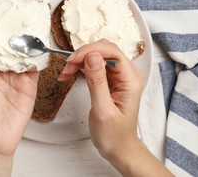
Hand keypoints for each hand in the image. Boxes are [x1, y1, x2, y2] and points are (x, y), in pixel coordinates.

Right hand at [59, 39, 171, 175]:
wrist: (119, 147)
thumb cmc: (114, 134)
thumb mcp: (103, 110)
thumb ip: (98, 82)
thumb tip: (92, 56)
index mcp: (131, 80)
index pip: (112, 52)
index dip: (90, 51)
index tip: (73, 60)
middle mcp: (128, 74)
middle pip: (105, 50)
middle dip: (83, 54)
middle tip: (67, 67)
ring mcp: (120, 75)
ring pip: (98, 55)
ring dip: (80, 59)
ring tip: (66, 72)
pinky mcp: (112, 78)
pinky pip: (95, 63)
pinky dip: (81, 65)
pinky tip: (70, 73)